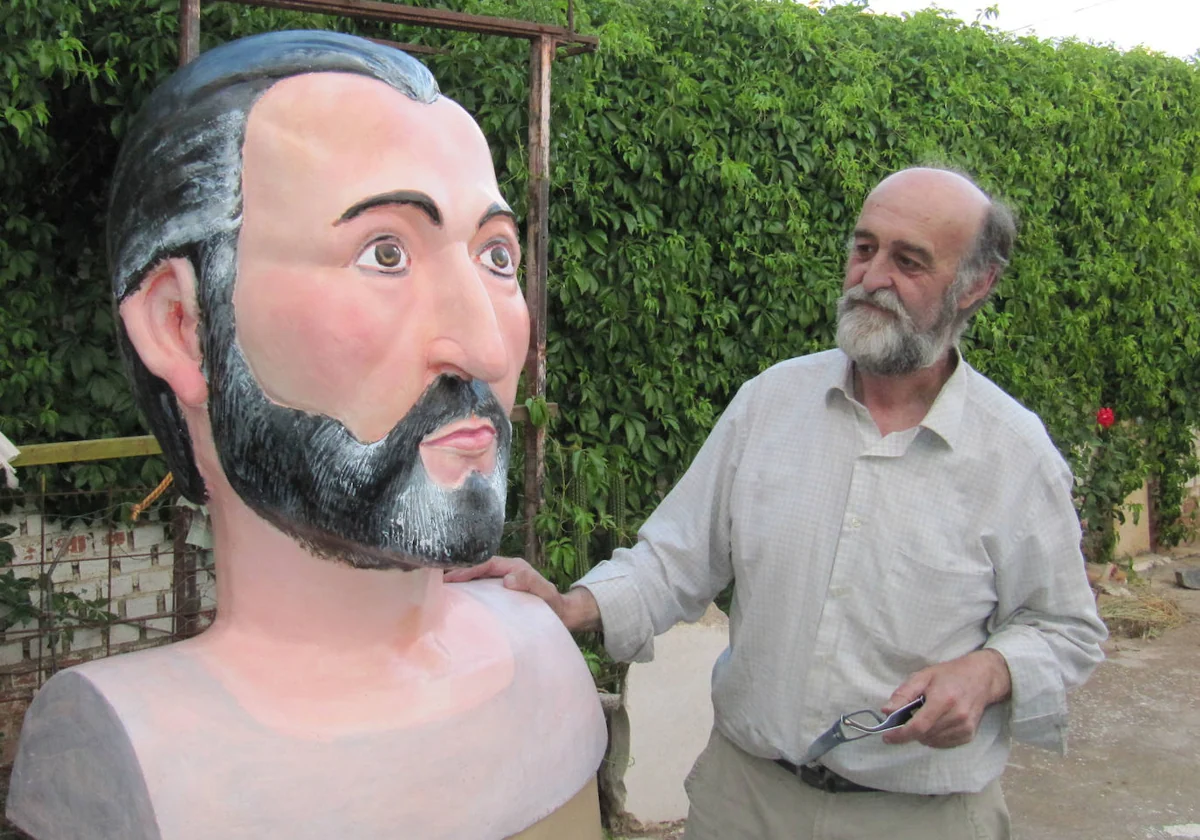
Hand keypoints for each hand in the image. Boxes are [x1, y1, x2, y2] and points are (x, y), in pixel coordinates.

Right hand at [442, 556, 601, 632]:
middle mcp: (506, 572)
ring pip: (478, 580)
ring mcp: (502, 583)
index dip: (469, 568)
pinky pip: (482, 592)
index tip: (453, 576)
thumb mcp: (545, 592)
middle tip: (438, 583)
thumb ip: (530, 582)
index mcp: (514, 566)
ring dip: (462, 585)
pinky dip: (469, 594)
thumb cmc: (554, 604)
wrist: (563, 616)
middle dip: (459, 573)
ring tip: (442, 592)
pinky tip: (457, 604)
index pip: (486, 564)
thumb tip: (507, 579)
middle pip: (478, 569)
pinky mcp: (501, 595)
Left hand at [880, 649, 1011, 748]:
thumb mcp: (922, 677)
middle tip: (905, 719)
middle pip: (924, 735)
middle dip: (909, 731)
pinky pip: (943, 744)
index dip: (900, 735)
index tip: (887, 737)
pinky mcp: (969, 735)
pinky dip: (934, 737)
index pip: (918, 726)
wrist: (981, 678)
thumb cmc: (949, 675)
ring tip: (924, 716)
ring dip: (922, 734)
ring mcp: (965, 728)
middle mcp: (957, 717)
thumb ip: (903, 694)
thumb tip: (886, 711)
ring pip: (932, 741)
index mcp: (943, 700)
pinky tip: (935, 723)